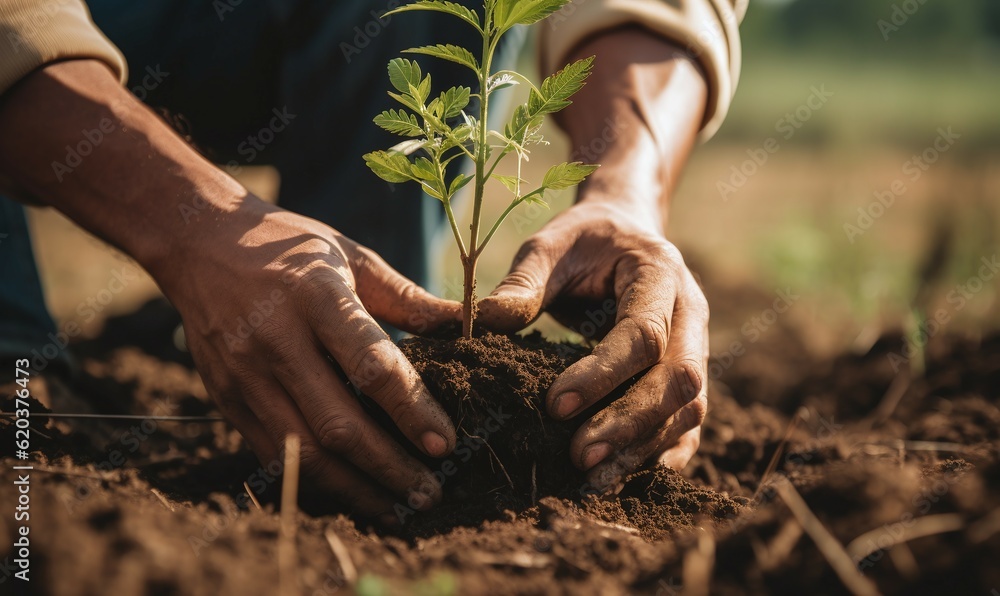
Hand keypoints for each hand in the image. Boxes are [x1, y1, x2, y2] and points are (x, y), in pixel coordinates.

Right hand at [0, 60, 460, 517]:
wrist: (198, 243)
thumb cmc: (291, 247)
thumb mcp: (353, 256)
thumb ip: (410, 300)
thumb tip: (471, 327)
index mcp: (317, 297)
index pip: (371, 366)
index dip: (412, 411)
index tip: (447, 445)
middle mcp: (276, 341)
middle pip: (338, 424)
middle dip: (389, 468)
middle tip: (432, 495)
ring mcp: (245, 375)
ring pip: (303, 451)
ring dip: (356, 489)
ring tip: (399, 509)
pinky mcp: (226, 398)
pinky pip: (275, 453)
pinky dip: (316, 481)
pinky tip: (353, 493)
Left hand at [478, 201, 708, 491]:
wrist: (625, 233)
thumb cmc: (583, 241)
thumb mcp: (549, 244)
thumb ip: (523, 280)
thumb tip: (486, 320)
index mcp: (660, 272)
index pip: (643, 334)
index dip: (603, 374)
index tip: (554, 405)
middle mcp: (691, 313)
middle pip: (678, 379)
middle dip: (628, 423)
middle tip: (578, 458)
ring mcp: (698, 347)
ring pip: (689, 408)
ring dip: (642, 447)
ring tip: (591, 478)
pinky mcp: (690, 375)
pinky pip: (688, 423)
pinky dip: (659, 453)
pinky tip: (621, 476)